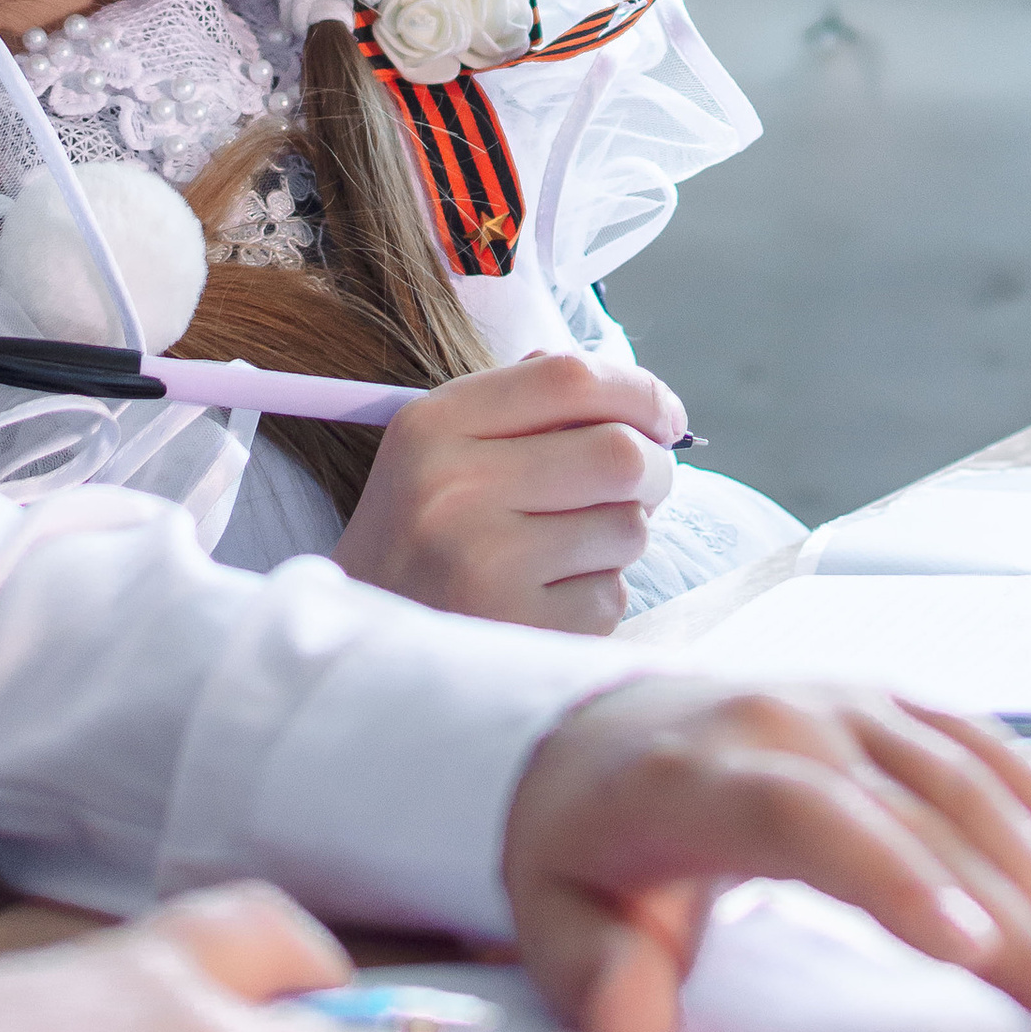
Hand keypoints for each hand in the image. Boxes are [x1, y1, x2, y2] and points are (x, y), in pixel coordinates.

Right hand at [331, 353, 682, 632]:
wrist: (363, 654)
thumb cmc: (421, 539)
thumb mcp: (440, 450)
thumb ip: (524, 405)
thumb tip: (635, 393)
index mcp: (434, 425)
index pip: (570, 377)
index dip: (640, 391)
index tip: (666, 419)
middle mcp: (455, 486)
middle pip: (621, 452)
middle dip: (654, 469)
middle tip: (642, 487)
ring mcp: (485, 562)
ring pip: (629, 527)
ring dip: (621, 538)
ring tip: (571, 550)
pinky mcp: (516, 629)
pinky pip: (610, 597)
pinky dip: (597, 597)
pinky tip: (548, 599)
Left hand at [502, 680, 1030, 1031]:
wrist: (579, 735)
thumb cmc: (578, 841)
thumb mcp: (551, 914)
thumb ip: (594, 973)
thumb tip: (639, 1028)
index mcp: (701, 775)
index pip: (811, 818)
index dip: (895, 876)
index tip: (973, 948)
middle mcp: (784, 720)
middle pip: (919, 814)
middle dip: (1016, 916)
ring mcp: (841, 703)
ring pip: (964, 779)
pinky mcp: (880, 705)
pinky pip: (975, 746)